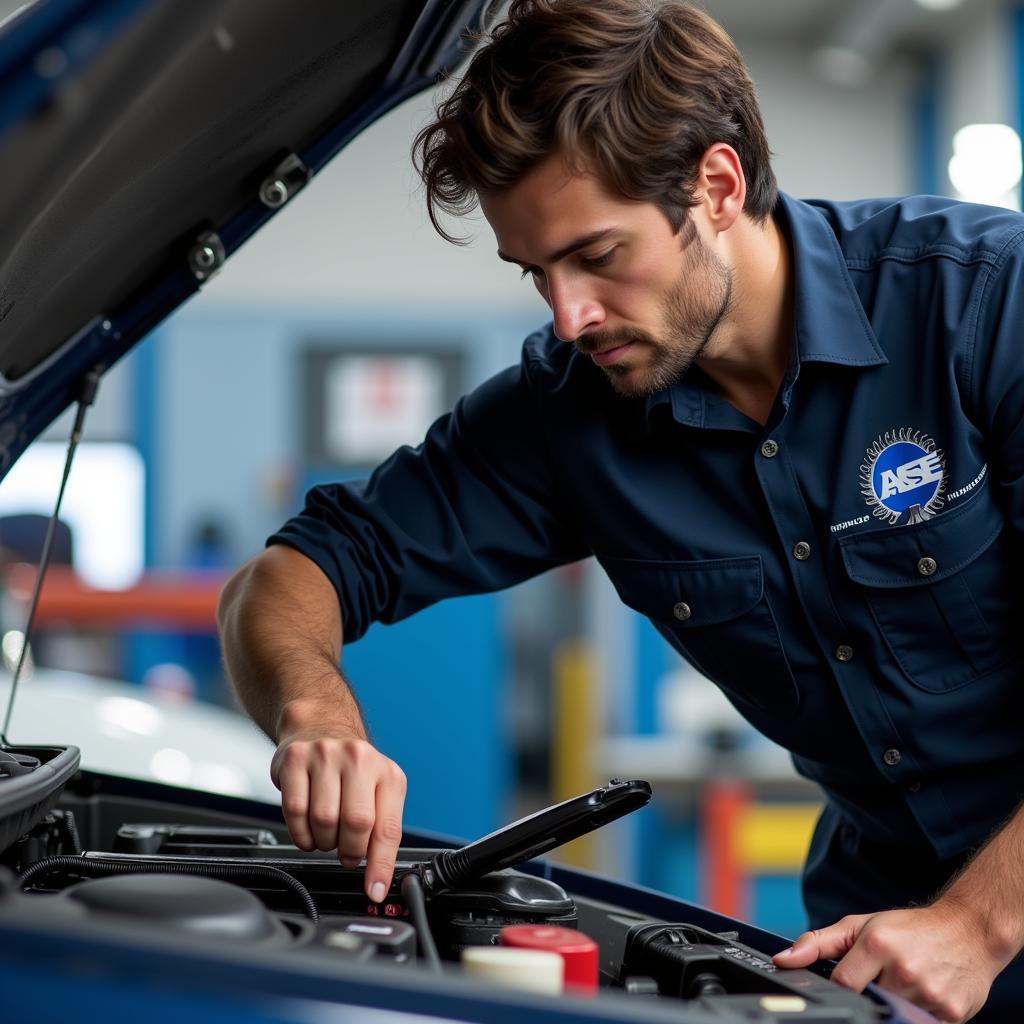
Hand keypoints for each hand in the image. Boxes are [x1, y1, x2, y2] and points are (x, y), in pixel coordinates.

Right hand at [270, 725, 406, 903]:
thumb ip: (381, 828)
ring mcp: (325, 756)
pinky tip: (307, 830)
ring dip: (323, 842)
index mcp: (387, 773)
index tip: (375, 890)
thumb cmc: (351, 769)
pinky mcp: (294, 759)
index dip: (381, 865)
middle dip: (349, 851)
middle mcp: (359, 759)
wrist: (319, 726)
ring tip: (327, 836)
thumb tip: (379, 879)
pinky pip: (294, 811)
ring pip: (324, 819)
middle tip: (346, 854)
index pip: (389, 827)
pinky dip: (300, 833)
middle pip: (357, 823)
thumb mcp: (378, 791)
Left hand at [773, 901, 1005, 1021]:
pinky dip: (915, 1017)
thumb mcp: (861, 925)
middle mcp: (903, 970)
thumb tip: (783, 960)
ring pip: (893, 1018)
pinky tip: (920, 998)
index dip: (840, 986)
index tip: (848, 982)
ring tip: (901, 988)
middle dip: (869, 996)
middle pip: (867, 1003)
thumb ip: (818, 942)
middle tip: (881, 983)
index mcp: (878, 944)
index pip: (841, 983)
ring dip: (893, 1008)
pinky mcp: (951, 1016)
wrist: (969, 931)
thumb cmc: (910, 929)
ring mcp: (929, 995)